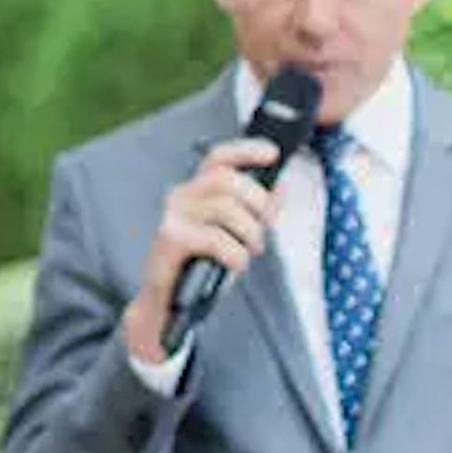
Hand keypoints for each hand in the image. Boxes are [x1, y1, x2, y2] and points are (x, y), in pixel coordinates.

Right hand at [122, 134, 283, 367]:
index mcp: (196, 191)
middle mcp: (181, 197)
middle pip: (227, 179)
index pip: (219, 158)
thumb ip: (255, 210)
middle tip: (268, 226)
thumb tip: (281, 188)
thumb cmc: (202, 264)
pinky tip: (235, 264)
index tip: (273, 155)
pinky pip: (216, 239)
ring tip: (251, 251)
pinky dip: (236, 254)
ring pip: (226, 208)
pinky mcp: (170, 240)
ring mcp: (173, 217)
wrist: (170, 301)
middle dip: (258, 201)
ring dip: (250, 233)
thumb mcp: (234, 233)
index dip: (246, 151)